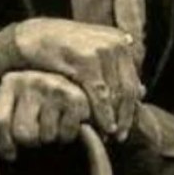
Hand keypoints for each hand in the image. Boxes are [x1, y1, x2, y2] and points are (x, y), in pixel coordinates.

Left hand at [0, 70, 90, 160]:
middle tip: (36, 137)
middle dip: (30, 142)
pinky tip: (65, 126)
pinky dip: (66, 137)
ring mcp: (55, 88)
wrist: (72, 84)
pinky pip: (66, 135)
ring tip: (51, 128)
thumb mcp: (9, 105)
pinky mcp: (76, 99)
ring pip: (46, 137)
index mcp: (10, 82)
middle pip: (24, 134)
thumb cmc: (33, 101)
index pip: (0, 121)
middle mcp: (31, 80)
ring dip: (49, 139)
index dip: (3, 144)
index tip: (10, 155)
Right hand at [13, 18, 143, 139]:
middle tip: (120, 137)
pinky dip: (103, 113)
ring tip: (110, 135)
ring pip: (115, 93)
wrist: (30, 37)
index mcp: (120, 41)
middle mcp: (114, 43)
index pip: (132, 82)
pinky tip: (103, 127)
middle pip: (127, 89)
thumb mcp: (92, 56)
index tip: (125, 128)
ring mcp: (101, 49)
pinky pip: (100, 93)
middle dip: (125, 116)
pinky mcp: (86, 59)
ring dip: (114, 118)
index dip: (130, 108)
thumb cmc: (61, 51)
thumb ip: (115, 72)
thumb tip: (143, 91)